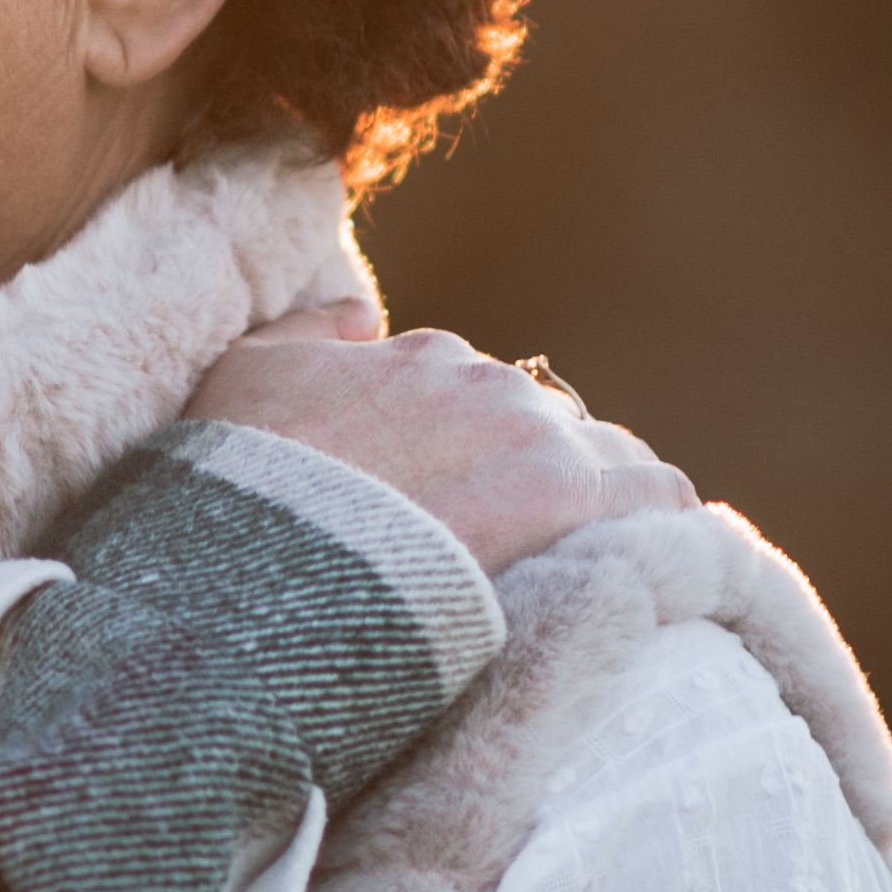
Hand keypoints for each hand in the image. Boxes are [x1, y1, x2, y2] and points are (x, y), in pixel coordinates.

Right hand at [189, 312, 691, 573]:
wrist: (250, 579)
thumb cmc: (227, 498)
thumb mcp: (234, 385)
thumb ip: (302, 337)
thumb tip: (357, 313)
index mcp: (420, 359)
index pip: (486, 399)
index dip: (478, 461)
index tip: (459, 515)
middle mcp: (487, 385)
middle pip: (554, 429)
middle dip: (541, 485)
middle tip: (517, 561)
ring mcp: (535, 440)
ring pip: (616, 459)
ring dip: (607, 509)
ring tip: (586, 575)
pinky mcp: (575, 504)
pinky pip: (663, 503)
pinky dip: (663, 531)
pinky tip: (655, 573)